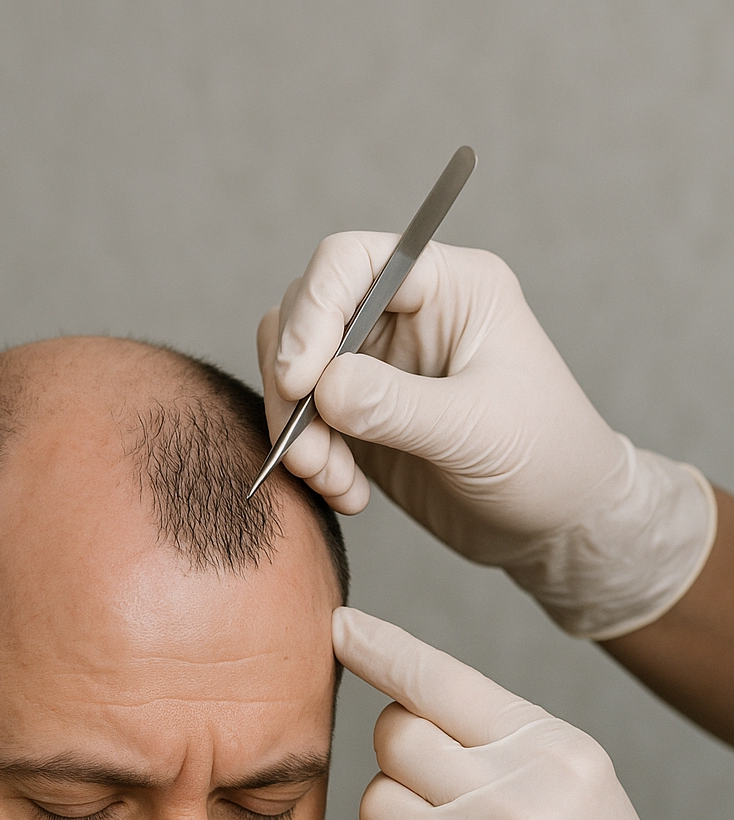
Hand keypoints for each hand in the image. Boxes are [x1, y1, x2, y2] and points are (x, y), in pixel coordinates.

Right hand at [258, 237, 713, 637]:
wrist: (557, 525)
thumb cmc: (545, 459)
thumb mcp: (473, 429)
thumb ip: (395, 405)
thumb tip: (321, 388)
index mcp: (448, 286)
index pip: (349, 261)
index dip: (311, 313)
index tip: (299, 381)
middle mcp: (407, 315)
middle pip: (307, 315)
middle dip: (294, 385)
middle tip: (305, 451)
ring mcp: (381, 367)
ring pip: (297, 372)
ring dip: (298, 429)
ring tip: (330, 479)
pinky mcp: (365, 418)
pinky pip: (307, 423)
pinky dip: (311, 460)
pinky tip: (349, 495)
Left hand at [333, 605, 733, 819]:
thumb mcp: (574, 782)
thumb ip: (500, 736)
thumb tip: (403, 693)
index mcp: (551, 752)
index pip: (443, 680)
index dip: (382, 648)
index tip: (341, 626)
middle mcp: (512, 798)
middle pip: (394, 736)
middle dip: (401, 754)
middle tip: (441, 788)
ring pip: (375, 799)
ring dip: (397, 817)